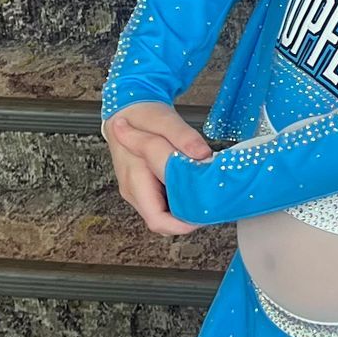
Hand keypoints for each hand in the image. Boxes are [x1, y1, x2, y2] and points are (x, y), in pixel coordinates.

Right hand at [101, 100, 207, 235]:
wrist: (125, 112)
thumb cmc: (142, 116)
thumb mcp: (163, 119)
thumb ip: (182, 136)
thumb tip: (202, 154)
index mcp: (135, 178)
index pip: (157, 219)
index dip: (182, 224)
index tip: (206, 213)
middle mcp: (134, 191)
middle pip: (163, 221)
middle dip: (187, 216)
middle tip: (212, 200)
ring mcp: (138, 191)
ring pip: (165, 214)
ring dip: (184, 208)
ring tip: (205, 191)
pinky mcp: (145, 188)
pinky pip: (164, 203)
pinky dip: (180, 198)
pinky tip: (193, 184)